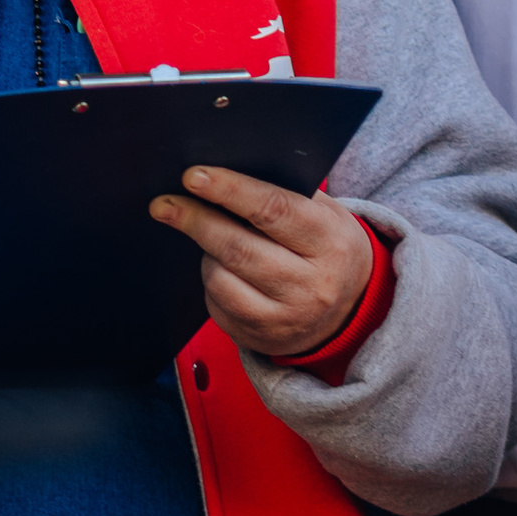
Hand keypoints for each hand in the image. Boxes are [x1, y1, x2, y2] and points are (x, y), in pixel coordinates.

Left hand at [148, 166, 374, 361]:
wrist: (352, 309)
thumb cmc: (326, 247)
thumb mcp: (324, 215)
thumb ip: (284, 194)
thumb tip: (220, 175)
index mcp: (329, 242)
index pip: (273, 209)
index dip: (229, 190)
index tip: (193, 176)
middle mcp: (311, 285)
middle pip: (238, 247)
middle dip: (195, 221)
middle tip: (164, 204)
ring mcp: (285, 318)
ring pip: (221, 278)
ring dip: (205, 253)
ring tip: (210, 237)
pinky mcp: (261, 339)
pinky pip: (216, 305)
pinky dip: (211, 282)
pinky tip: (222, 270)